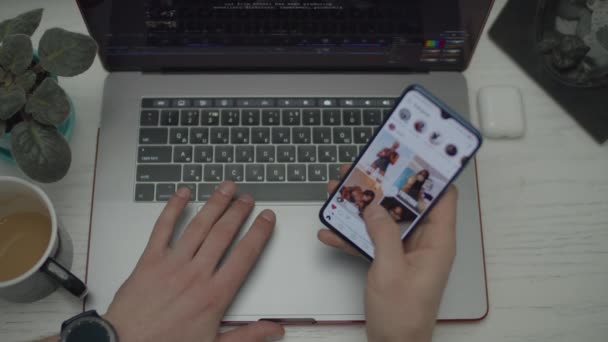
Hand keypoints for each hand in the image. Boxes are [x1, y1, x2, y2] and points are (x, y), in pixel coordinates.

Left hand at [103, 181, 283, 341]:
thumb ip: (247, 336)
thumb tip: (274, 330)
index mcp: (214, 294)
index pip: (244, 255)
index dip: (258, 233)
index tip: (266, 218)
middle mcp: (196, 274)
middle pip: (223, 234)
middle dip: (238, 212)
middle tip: (247, 198)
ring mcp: (172, 264)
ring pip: (199, 226)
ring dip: (214, 204)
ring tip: (226, 188)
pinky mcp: (149, 260)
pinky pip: (163, 228)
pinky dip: (173, 208)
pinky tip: (182, 194)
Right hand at [318, 166, 456, 341]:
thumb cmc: (403, 315)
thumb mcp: (390, 269)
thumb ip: (382, 233)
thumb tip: (374, 206)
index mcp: (438, 241)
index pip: (442, 197)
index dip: (430, 175)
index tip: (411, 156)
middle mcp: (425, 242)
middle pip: (408, 204)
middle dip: (383, 187)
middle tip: (363, 170)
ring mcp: (407, 251)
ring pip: (386, 219)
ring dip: (363, 207)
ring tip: (341, 193)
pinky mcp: (391, 260)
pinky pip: (373, 239)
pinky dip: (354, 233)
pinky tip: (332, 230)